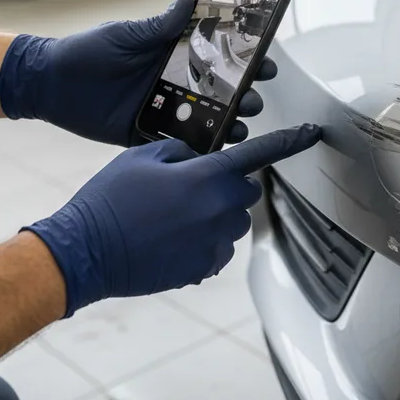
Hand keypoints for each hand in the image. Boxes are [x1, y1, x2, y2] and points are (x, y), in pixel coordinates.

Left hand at [0, 0, 277, 146]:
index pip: (218, 57)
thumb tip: (189, 1)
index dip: (245, 59)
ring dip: (227, 124)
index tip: (265, 61)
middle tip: (253, 98)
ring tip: (238, 127)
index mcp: (172, 56)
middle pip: (220, 91)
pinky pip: (177, 144)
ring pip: (206, 119)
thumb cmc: (84, 53)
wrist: (49, 84)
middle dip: (244, 95)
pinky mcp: (145, 133)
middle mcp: (174, 83)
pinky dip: (196, 149)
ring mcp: (162, 109)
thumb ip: (157, 26)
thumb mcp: (124, 36)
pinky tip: (211, 151)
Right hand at [24, 124, 321, 316]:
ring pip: (234, 220)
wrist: (84, 252)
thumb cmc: (110, 198)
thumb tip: (199, 157)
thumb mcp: (141, 156)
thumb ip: (181, 150)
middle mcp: (219, 209)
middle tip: (187, 188)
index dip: (291, 140)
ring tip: (174, 217)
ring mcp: (214, 242)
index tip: (314, 132)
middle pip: (245, 189)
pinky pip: (220, 247)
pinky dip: (206, 241)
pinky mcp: (205, 267)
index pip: (260, 152)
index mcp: (207, 176)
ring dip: (216, 214)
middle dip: (225, 185)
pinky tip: (172, 239)